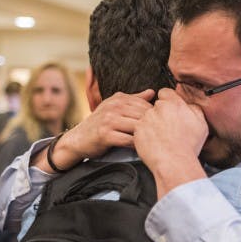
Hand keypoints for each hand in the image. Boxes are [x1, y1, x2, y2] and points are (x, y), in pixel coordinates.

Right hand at [34, 90, 154, 172]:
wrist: (78, 139)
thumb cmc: (100, 124)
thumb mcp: (114, 108)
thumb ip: (134, 100)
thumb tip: (152, 92)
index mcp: (118, 99)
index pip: (144, 104)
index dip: (155, 115)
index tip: (162, 124)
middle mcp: (113, 107)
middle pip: (143, 115)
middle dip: (154, 126)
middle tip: (162, 136)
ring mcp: (108, 120)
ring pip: (137, 127)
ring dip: (146, 136)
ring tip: (154, 143)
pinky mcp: (105, 134)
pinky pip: (127, 140)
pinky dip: (136, 145)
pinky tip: (141, 149)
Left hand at [134, 88, 208, 196]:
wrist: (174, 162)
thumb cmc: (188, 146)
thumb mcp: (201, 123)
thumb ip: (194, 109)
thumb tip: (189, 105)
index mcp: (174, 104)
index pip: (166, 93)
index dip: (168, 101)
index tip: (169, 109)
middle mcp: (158, 108)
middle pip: (156, 106)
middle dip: (160, 114)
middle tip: (167, 127)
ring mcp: (146, 119)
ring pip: (147, 117)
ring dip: (152, 124)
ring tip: (161, 137)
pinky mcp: (138, 130)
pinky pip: (140, 129)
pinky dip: (145, 134)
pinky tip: (154, 142)